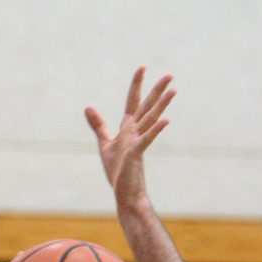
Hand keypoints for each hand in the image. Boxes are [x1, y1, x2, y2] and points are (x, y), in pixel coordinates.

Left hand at [85, 66, 175, 210]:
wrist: (125, 194)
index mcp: (128, 128)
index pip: (133, 101)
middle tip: (170, 74)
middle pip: (147, 107)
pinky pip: (147, 140)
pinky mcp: (136, 155)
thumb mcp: (105, 144)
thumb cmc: (118, 171)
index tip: (142, 67)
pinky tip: (166, 121)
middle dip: (157, 90)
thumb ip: (98, 124)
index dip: (136, 84)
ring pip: (151, 120)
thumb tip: (87, 106)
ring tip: (173, 90)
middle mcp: (135, 132)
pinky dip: (156, 130)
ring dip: (162, 105)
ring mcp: (138, 142)